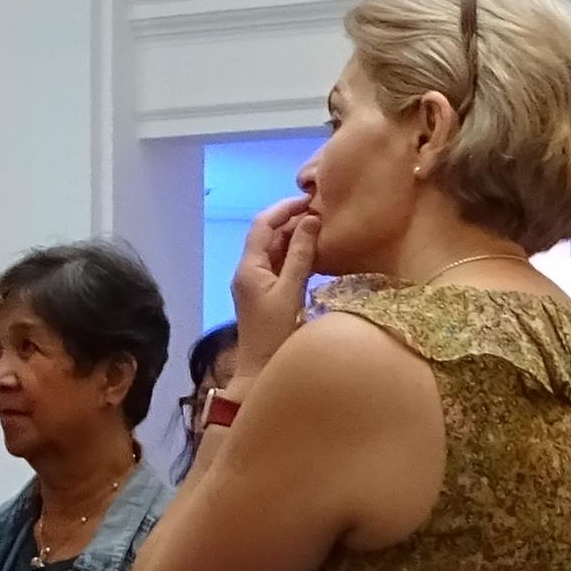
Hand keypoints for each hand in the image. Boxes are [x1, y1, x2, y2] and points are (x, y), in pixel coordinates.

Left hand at [228, 195, 319, 381]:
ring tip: (322, 228)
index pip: (263, 224)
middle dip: (292, 220)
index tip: (310, 200)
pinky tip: (315, 252)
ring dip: (295, 237)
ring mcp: (256, 281)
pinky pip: (279, 264)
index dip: (285, 208)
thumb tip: (311, 221)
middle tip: (322, 213)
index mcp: (249, 266)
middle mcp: (248, 269)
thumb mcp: (291, 292)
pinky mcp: (265, 292)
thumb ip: (301, 255)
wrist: (259, 370)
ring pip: (274, 249)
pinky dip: (295, 254)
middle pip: (268, 234)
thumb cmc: (274, 334)